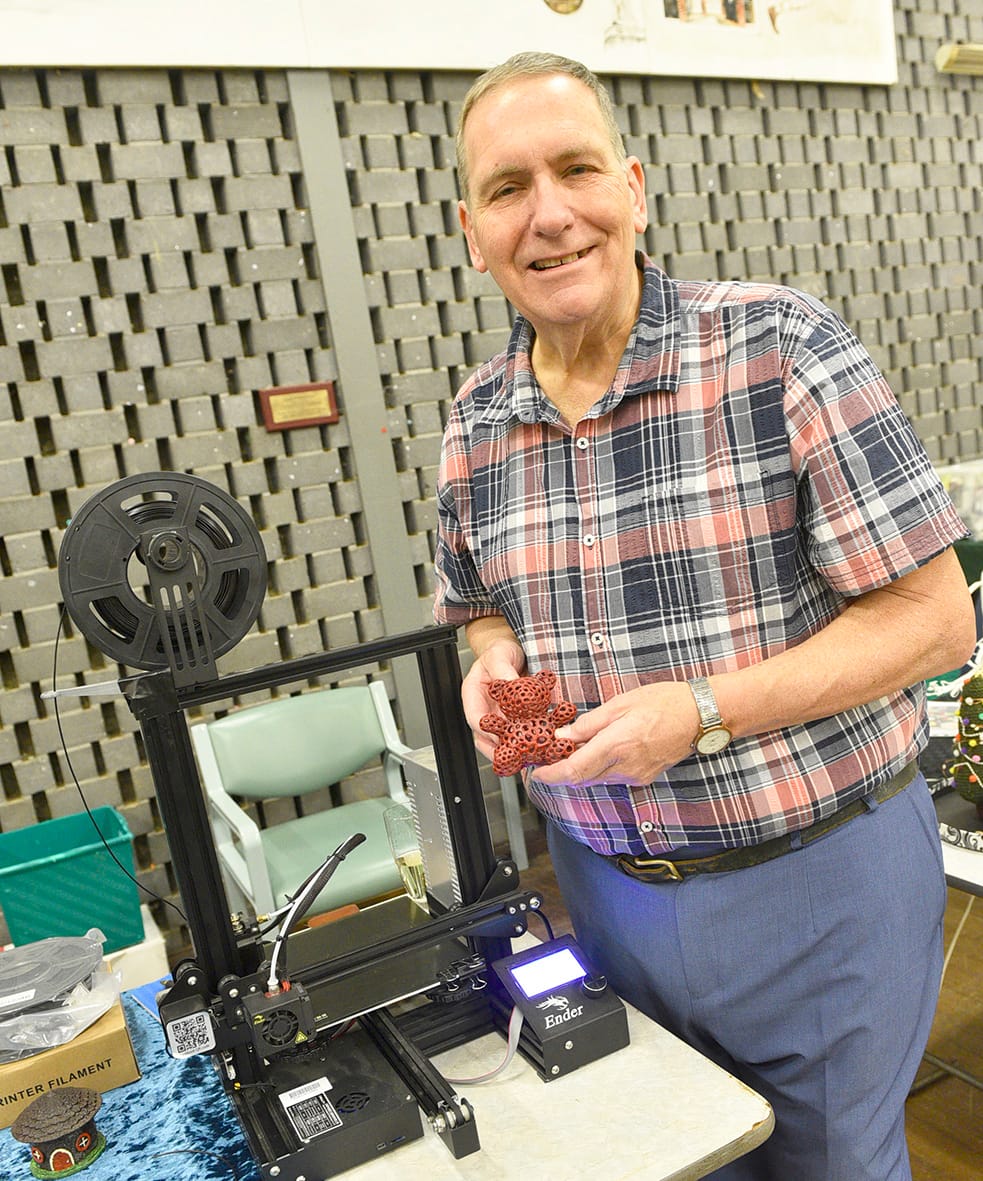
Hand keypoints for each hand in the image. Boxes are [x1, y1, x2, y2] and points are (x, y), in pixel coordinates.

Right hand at [461, 635, 525, 762]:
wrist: (515, 649)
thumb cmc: (501, 651)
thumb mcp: (500, 655)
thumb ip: (503, 671)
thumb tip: (510, 686)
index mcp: (473, 694)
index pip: (474, 717)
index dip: (485, 730)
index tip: (498, 737)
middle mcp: (484, 708)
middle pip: (485, 736)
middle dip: (499, 748)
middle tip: (514, 755)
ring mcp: (498, 715)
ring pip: (500, 739)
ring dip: (513, 749)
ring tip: (526, 756)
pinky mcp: (513, 718)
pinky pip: (517, 733)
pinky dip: (525, 740)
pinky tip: (536, 745)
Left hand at [531, 681, 700, 787]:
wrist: (700, 716)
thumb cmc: (663, 702)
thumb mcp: (620, 704)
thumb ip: (588, 724)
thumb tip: (562, 736)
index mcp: (616, 746)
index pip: (574, 770)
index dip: (550, 775)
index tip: (535, 773)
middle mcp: (625, 767)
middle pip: (582, 779)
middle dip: (561, 772)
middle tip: (546, 758)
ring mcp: (635, 776)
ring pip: (596, 778)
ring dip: (580, 769)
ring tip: (570, 749)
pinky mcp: (643, 778)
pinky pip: (612, 777)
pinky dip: (598, 768)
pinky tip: (597, 752)